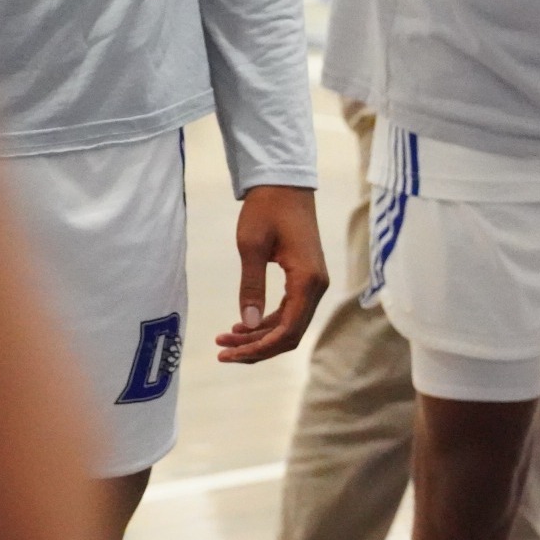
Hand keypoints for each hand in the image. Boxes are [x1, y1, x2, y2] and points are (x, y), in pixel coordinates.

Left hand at [217, 185, 327, 362]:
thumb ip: (251, 286)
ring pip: (289, 326)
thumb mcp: (251, 247)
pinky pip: (289, 312)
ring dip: (259, 337)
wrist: (284, 186)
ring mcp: (313, 285)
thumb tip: (246, 322)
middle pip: (290, 334)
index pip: (288, 330)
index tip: (229, 353)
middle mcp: (317, 287)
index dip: (259, 347)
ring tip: (225, 340)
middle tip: (223, 352)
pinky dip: (266, 323)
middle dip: (257, 347)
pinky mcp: (306, 280)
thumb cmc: (266, 210)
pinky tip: (242, 325)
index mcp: (307, 281)